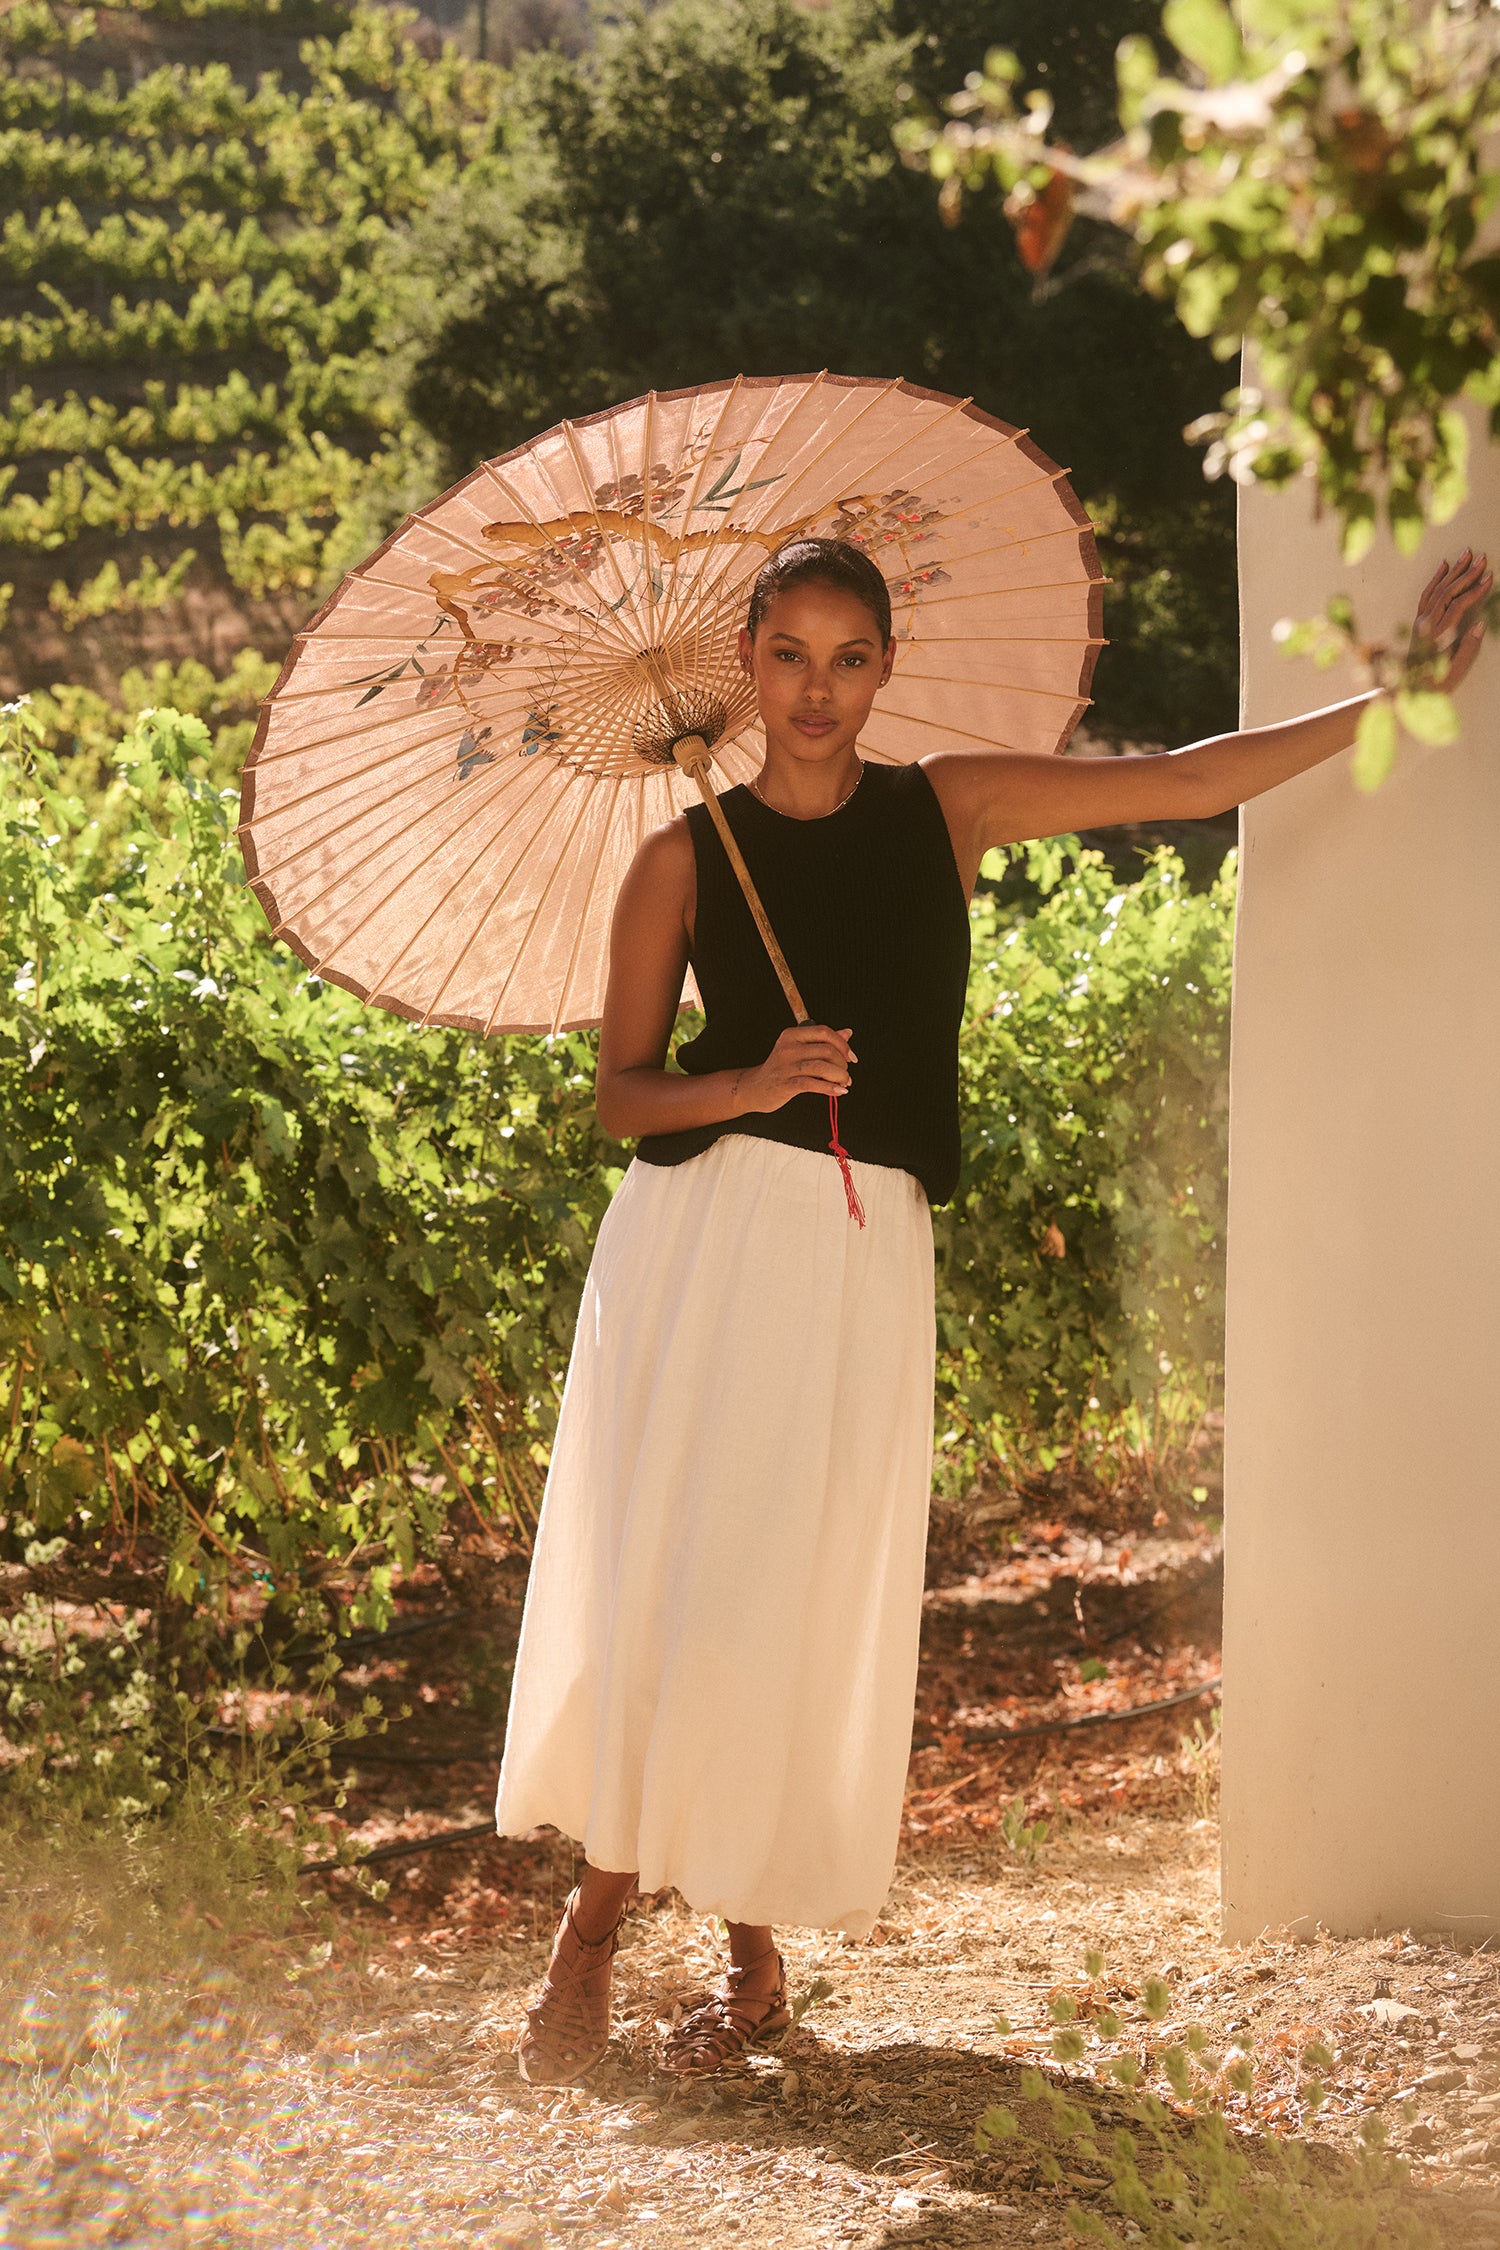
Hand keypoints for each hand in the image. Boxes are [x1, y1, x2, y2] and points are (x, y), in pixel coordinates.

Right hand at [737, 1024, 854, 1113]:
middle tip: (845, 1075)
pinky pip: (812, 1084)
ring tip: (844, 1083)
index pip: (824, 1032)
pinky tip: (838, 1091)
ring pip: (822, 1067)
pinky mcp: (785, 1084)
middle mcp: (788, 1047)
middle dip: (842, 1064)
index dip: (842, 1044)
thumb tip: (848, 1033)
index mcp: (792, 1035)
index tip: (851, 1057)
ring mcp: (785, 1066)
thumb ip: (823, 1041)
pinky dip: (830, 1088)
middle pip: (826, 1050)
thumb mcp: (800, 1050)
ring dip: (839, 1076)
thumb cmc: (781, 1069)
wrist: (755, 1088)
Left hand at [1411, 548, 1491, 693]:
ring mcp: (1420, 621)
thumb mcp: (1454, 671)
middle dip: (1466, 573)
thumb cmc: (1434, 684)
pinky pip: (1427, 594)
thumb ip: (1467, 648)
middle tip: (1482, 558)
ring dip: (1453, 571)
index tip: (1489, 578)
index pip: (1457, 606)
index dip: (1474, 591)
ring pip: (1437, 589)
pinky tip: (1444, 565)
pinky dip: (1436, 578)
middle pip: (1447, 592)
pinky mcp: (1419, 621)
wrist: (1406, 692)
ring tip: (1467, 554)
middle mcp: (1426, 624)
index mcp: (1436, 636)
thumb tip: (1480, 625)